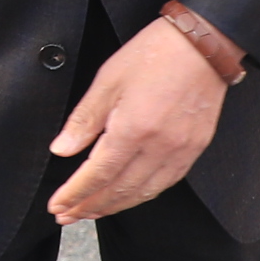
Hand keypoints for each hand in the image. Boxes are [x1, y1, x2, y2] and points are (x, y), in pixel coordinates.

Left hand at [47, 18, 227, 222]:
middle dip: (89, 207)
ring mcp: (181, 151)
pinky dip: (142, 195)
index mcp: (133, 129)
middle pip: (119, 190)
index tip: (57, 206)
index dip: (75, 194)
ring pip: (144, 193)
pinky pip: (166, 183)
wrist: (203, 45)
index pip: (97, 175)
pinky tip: (127, 195)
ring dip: (114, 206)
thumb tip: (62, 149)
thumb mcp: (108, 80)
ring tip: (91, 211)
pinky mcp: (195, 149)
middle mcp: (159, 147)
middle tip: (67, 215)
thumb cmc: (154, 54)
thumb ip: (84, 120)